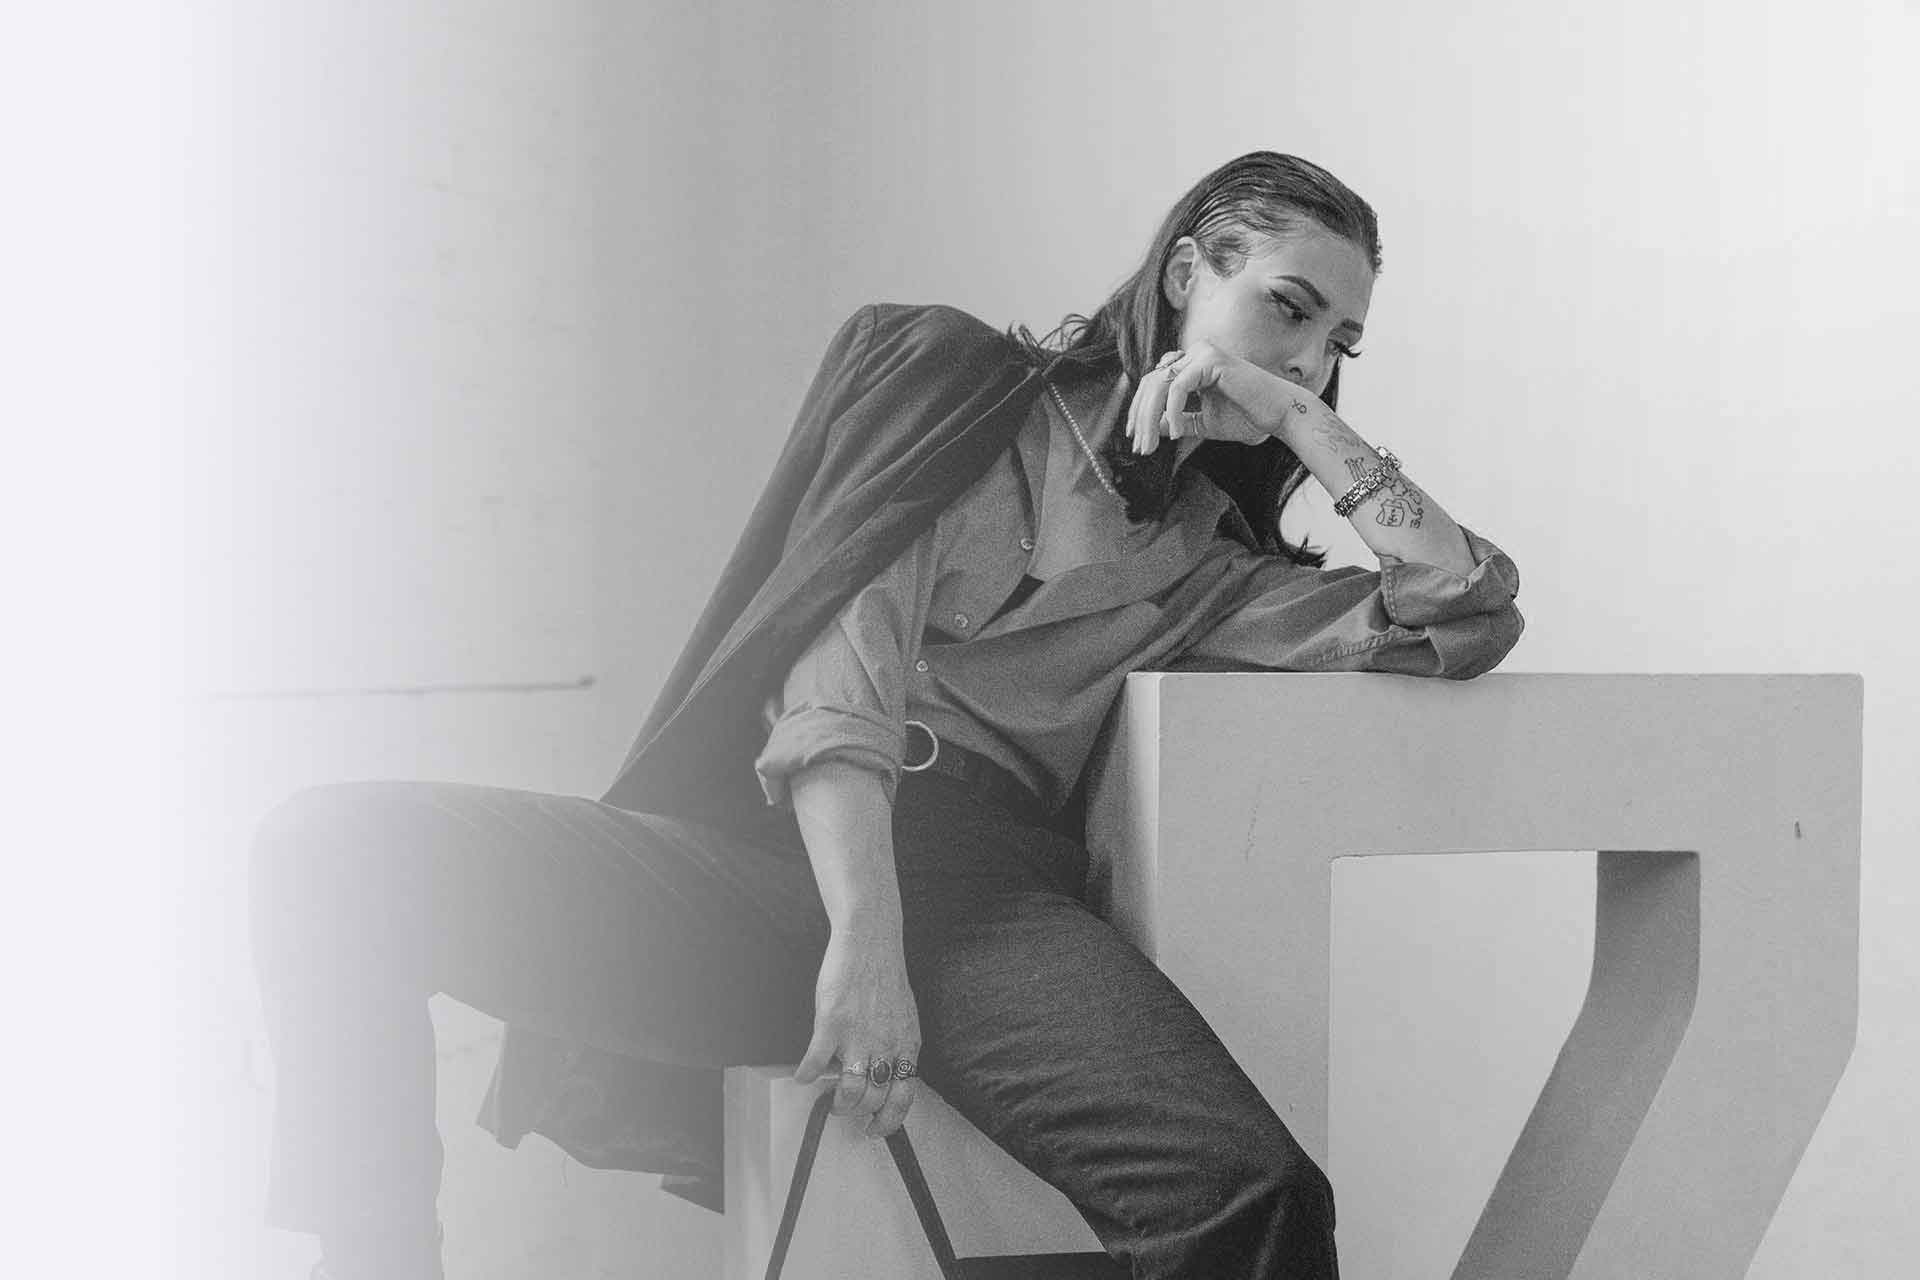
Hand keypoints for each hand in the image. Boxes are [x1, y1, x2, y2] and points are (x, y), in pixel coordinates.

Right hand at [792, 922, 922, 1137]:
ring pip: (848, 1091)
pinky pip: (815, 1062)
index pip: (903, 1098)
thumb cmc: (885, 978)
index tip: (874, 1129)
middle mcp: (885, 1046)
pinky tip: (802, 1076)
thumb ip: (897, 1048)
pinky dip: (807, 1074)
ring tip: (830, 1100)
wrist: (870, 943)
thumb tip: (888, 1076)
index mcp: (906, 1046)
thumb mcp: (904, 1018)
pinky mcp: (832, 1024)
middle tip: (846, 1110)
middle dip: (857, 1112)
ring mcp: (858, 1037)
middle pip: (873, 1099)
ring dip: (837, 1102)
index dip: (888, 1122)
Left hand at [1126, 340, 1319, 454]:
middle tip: (1139, 447)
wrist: (1280, 416)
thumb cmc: (1248, 418)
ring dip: (1150, 417)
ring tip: (1151, 445)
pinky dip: (1173, 412)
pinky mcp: (1211, 360)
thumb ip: (1177, 420)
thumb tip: (1150, 425)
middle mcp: (1195, 354)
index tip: (1134, 438)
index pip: (1154, 383)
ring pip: (1159, 384)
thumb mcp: (1203, 423)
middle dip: (1141, 417)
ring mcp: (1202, 353)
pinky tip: (1176, 433)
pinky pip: (1179, 387)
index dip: (1140, 410)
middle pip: (1151, 383)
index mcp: (1193, 365)